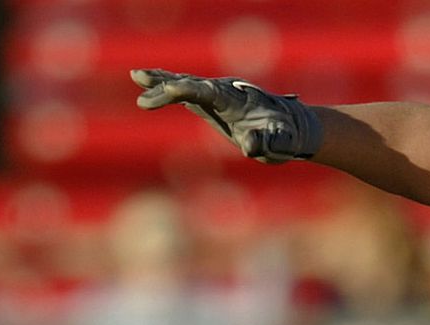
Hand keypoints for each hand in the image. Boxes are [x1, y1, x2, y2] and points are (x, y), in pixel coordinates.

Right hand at [130, 69, 323, 162]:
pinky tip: (148, 87)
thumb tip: (250, 144)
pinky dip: (168, 87)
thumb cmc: (286, 137)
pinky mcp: (213, 101)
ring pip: (187, 83)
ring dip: (162, 81)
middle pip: (192, 83)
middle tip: (141, 81)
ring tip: (136, 76)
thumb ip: (267, 143)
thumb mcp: (280, 144)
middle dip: (167, 83)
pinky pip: (187, 90)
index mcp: (238, 101)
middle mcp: (225, 91)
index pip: (209, 91)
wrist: (292, 128)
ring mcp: (218, 94)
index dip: (190, 88)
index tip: (171, 88)